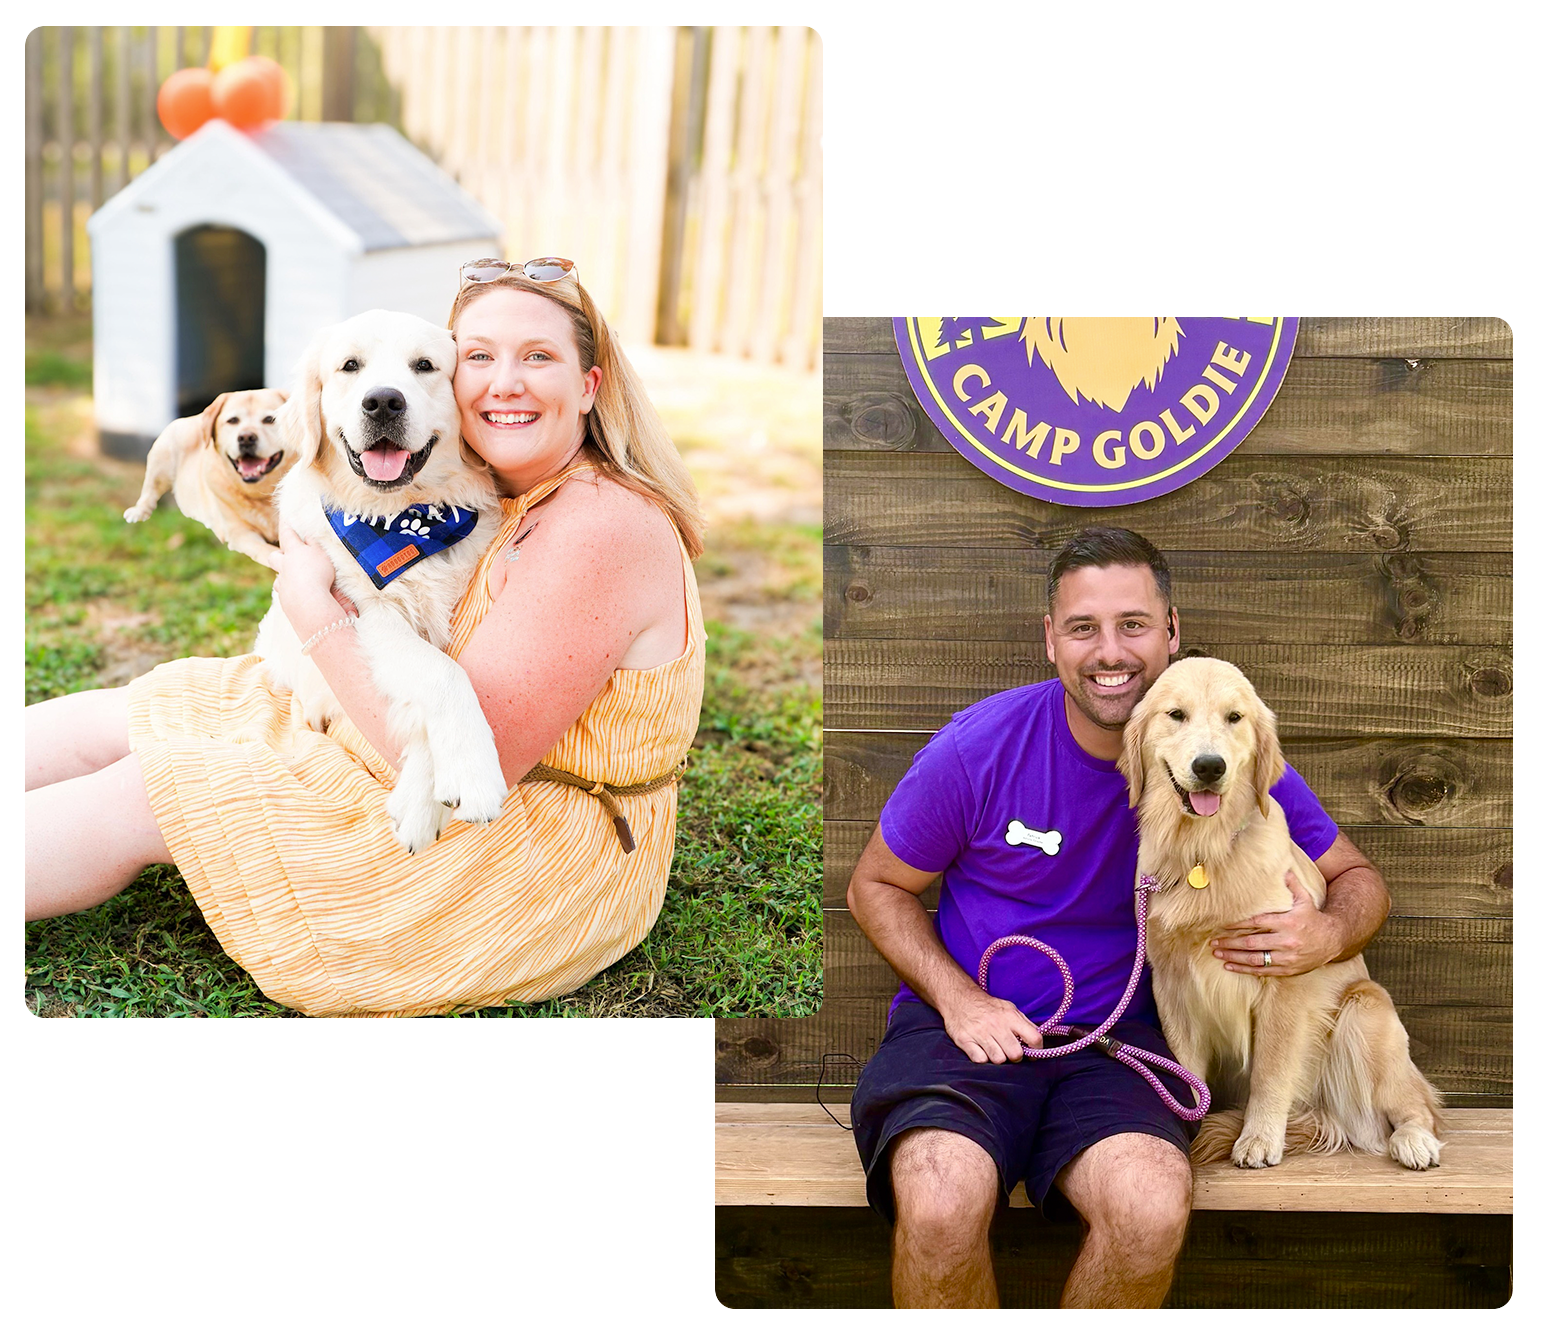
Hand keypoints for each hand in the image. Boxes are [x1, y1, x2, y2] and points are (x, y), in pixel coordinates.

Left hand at [274, 523, 354, 634]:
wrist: (309, 602)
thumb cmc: (318, 574)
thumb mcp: (322, 554)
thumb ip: (314, 545)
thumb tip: (308, 537)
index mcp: (294, 551)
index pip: (288, 534)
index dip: (287, 526)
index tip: (284, 516)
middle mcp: (285, 566)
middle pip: (275, 557)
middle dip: (279, 556)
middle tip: (287, 556)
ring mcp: (283, 583)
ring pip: (278, 578)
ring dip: (285, 577)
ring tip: (295, 579)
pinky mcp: (285, 599)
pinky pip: (285, 593)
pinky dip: (292, 592)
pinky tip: (301, 596)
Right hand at [937, 985, 1042, 1063]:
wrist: (959, 998)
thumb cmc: (987, 1006)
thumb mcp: (1009, 1008)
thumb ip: (1024, 1023)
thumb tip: (1037, 1040)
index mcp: (1010, 1016)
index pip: (1034, 1037)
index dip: (1036, 1049)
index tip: (1032, 1053)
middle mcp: (996, 1025)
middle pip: (1015, 1054)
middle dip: (1015, 1056)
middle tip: (1009, 1051)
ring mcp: (979, 1033)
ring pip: (998, 1060)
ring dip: (997, 1058)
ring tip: (994, 1050)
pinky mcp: (965, 1040)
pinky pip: (980, 1060)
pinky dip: (982, 1058)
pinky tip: (981, 1050)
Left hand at [1211, 868, 1338, 975]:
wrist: (1334, 940)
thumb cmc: (1313, 917)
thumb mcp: (1305, 899)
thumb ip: (1291, 883)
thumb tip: (1281, 866)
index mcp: (1287, 923)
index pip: (1256, 923)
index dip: (1237, 924)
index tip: (1221, 924)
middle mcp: (1286, 941)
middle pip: (1251, 943)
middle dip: (1230, 943)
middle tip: (1213, 941)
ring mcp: (1287, 958)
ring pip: (1254, 960)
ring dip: (1233, 957)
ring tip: (1216, 953)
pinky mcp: (1288, 969)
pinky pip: (1263, 971)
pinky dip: (1244, 970)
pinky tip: (1230, 966)